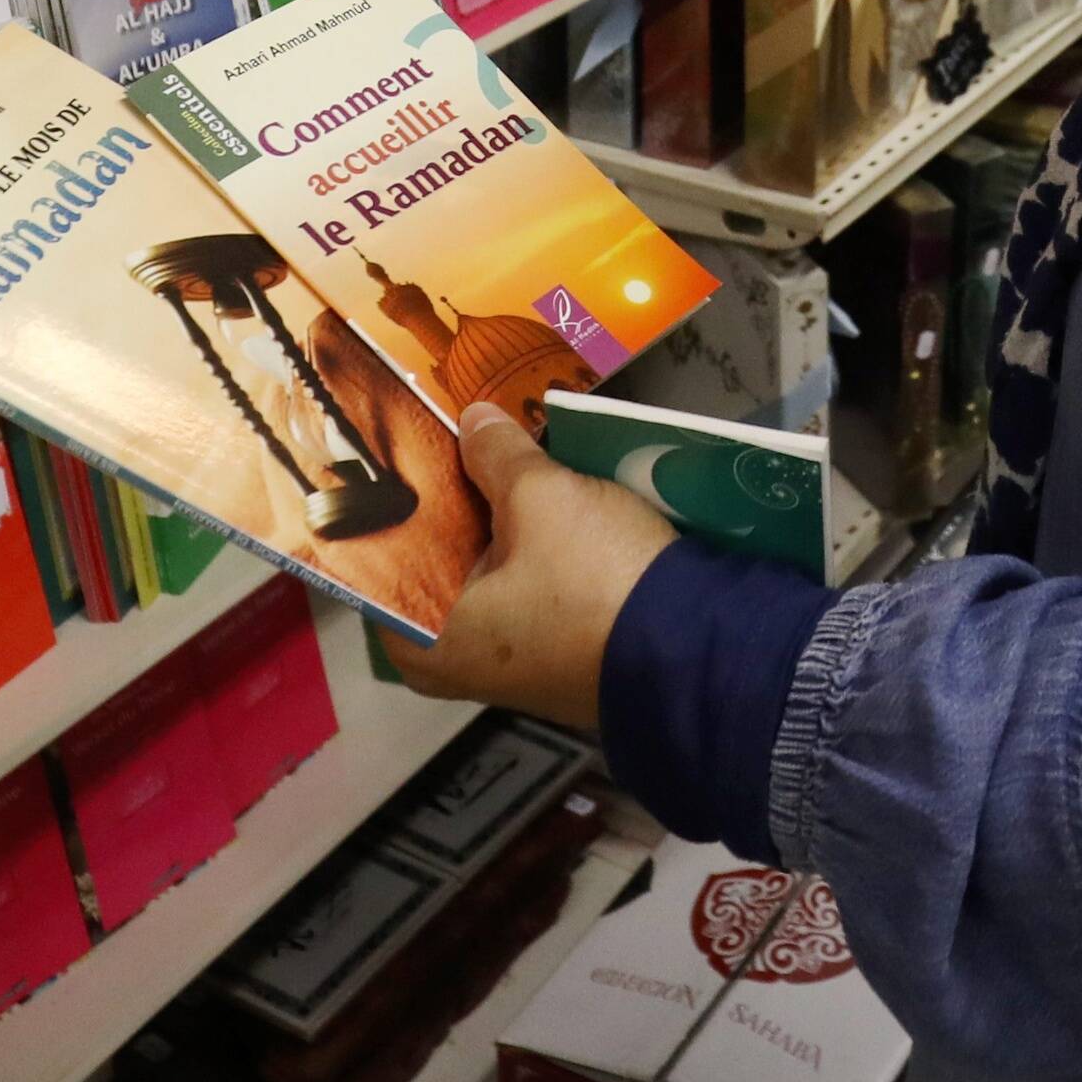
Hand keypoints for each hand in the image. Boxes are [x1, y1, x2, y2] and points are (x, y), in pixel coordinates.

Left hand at [393, 405, 674, 730]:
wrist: (698, 646)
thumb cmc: (593, 580)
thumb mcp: (541, 497)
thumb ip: (495, 454)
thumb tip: (473, 419)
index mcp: (423, 641)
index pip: (383, 557)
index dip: (395, 495)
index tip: (399, 442)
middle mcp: (452, 662)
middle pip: (435, 559)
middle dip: (452, 499)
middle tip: (448, 431)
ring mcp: (508, 661)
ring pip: (484, 569)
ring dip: (494, 518)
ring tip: (490, 450)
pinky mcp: (555, 651)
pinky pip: (523, 585)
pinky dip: (527, 545)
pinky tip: (535, 494)